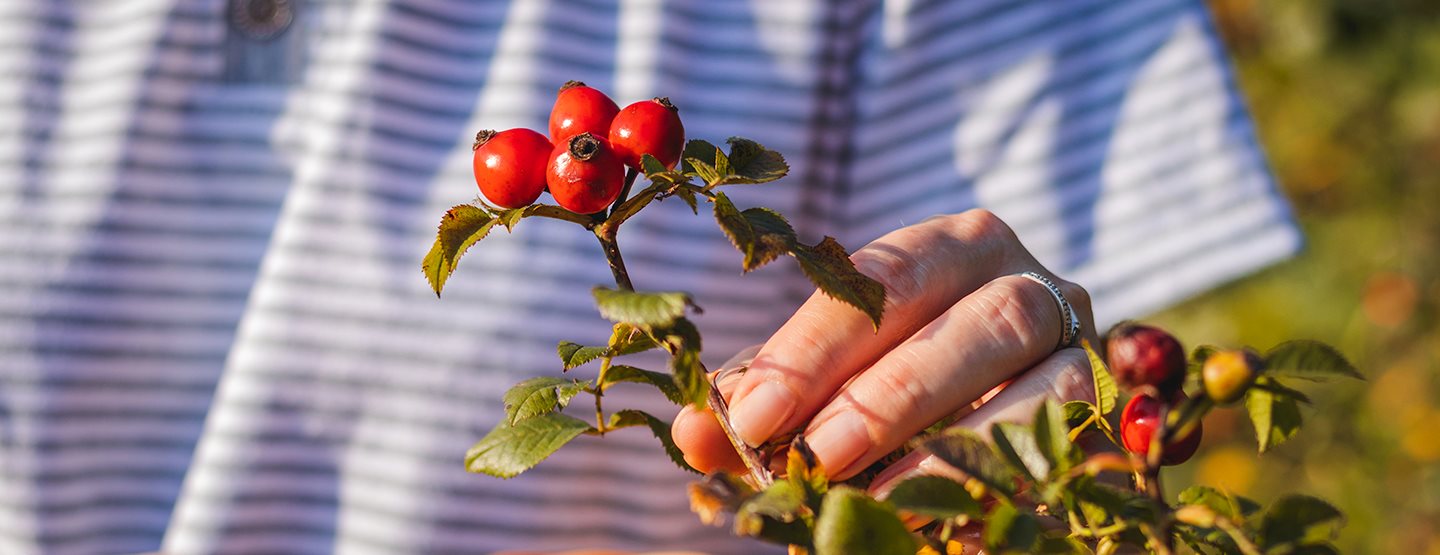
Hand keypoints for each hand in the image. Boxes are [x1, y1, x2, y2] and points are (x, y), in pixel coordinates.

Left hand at [672, 209, 1097, 494]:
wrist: (990, 422)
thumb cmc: (886, 389)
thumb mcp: (820, 387)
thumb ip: (768, 401)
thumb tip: (698, 432)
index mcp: (952, 248)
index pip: (882, 279)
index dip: (815, 346)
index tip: (751, 413)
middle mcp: (1028, 282)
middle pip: (973, 323)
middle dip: (886, 395)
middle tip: (812, 457)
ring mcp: (1084, 350)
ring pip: (1043, 386)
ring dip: (952, 445)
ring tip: (868, 497)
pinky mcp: (1114, 422)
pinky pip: (1070, 453)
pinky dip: (997, 486)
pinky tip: (930, 521)